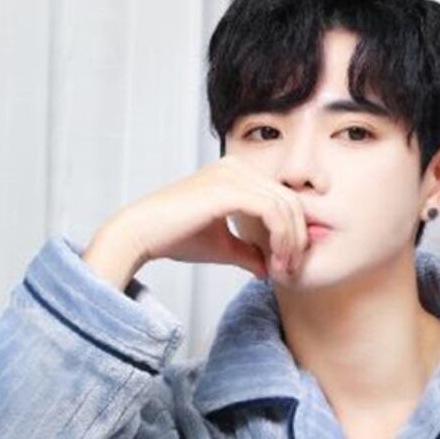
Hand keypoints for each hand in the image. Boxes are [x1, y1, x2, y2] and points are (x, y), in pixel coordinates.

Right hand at [103, 153, 311, 282]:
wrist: (142, 234)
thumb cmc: (174, 237)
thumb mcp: (221, 246)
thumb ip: (247, 252)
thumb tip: (267, 268)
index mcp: (236, 175)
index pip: (282, 199)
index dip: (293, 233)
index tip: (287, 265)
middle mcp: (236, 168)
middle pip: (290, 200)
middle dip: (297, 239)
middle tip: (290, 270)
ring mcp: (232, 175)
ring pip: (285, 206)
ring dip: (291, 243)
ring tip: (282, 270)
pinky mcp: (228, 189)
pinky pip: (272, 212)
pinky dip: (280, 239)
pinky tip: (274, 262)